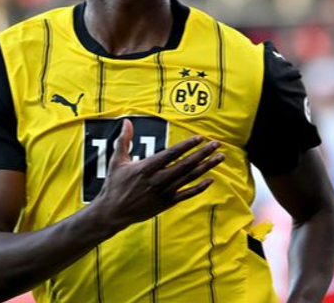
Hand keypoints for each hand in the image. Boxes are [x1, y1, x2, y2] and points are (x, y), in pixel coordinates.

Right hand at [93, 119, 223, 229]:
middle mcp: (158, 180)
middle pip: (185, 164)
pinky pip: (187, 194)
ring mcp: (164, 193)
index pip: (171, 154)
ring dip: (206, 167)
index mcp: (146, 168)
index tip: (200, 138)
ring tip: (219, 157)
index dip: (187, 145)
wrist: (113, 212)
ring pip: (189, 178)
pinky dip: (199, 187)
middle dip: (203, 153)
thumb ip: (124, 140)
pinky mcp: (166, 203)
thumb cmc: (114, 185)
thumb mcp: (116, 161)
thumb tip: (127, 121)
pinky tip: (210, 179)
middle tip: (217, 144)